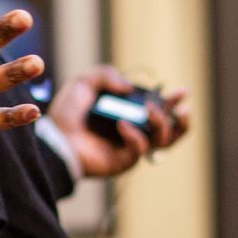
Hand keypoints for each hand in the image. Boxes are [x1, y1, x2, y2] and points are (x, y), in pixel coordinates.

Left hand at [48, 65, 192, 177]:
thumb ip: (106, 75)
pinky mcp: (125, 161)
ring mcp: (132, 147)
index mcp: (129, 113)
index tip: (182, 92)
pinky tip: (121, 125)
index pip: (160, 108)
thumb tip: (129, 88)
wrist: (55, 138)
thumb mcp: (84, 83)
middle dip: (180, 117)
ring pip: (164, 141)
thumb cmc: (67, 114)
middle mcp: (135, 131)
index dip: (174, 101)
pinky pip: (141, 149)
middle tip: (179, 106)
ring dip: (163, 123)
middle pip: (171, 129)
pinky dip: (135, 135)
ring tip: (150, 111)